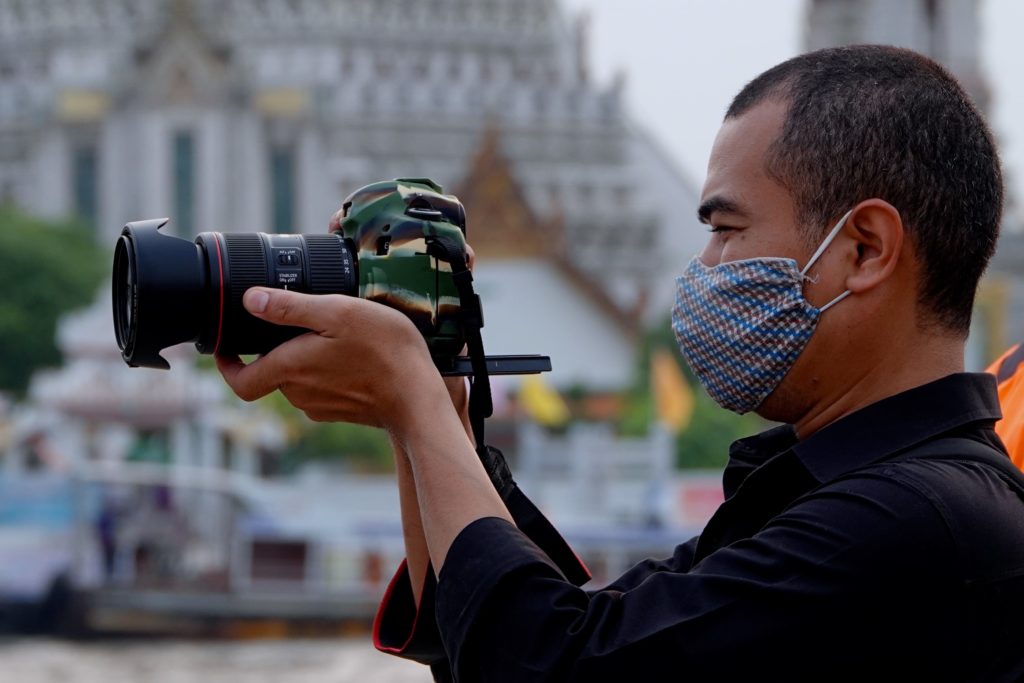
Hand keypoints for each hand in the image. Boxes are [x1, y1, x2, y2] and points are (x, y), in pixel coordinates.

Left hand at [216, 287, 446, 431]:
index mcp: (290, 368)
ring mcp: (321, 406)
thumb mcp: (338, 312)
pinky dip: (327, 372)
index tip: (225, 347)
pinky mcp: (342, 411)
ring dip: (304, 359)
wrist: (420, 397)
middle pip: (271, 372)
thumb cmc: (384, 351)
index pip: (240, 381)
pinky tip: (351, 354)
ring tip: (331, 333)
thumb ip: (290, 307)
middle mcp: (299, 393)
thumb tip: (250, 300)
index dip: (226, 365)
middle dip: (275, 348)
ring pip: (298, 379)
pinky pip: (322, 389)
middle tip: (296, 320)